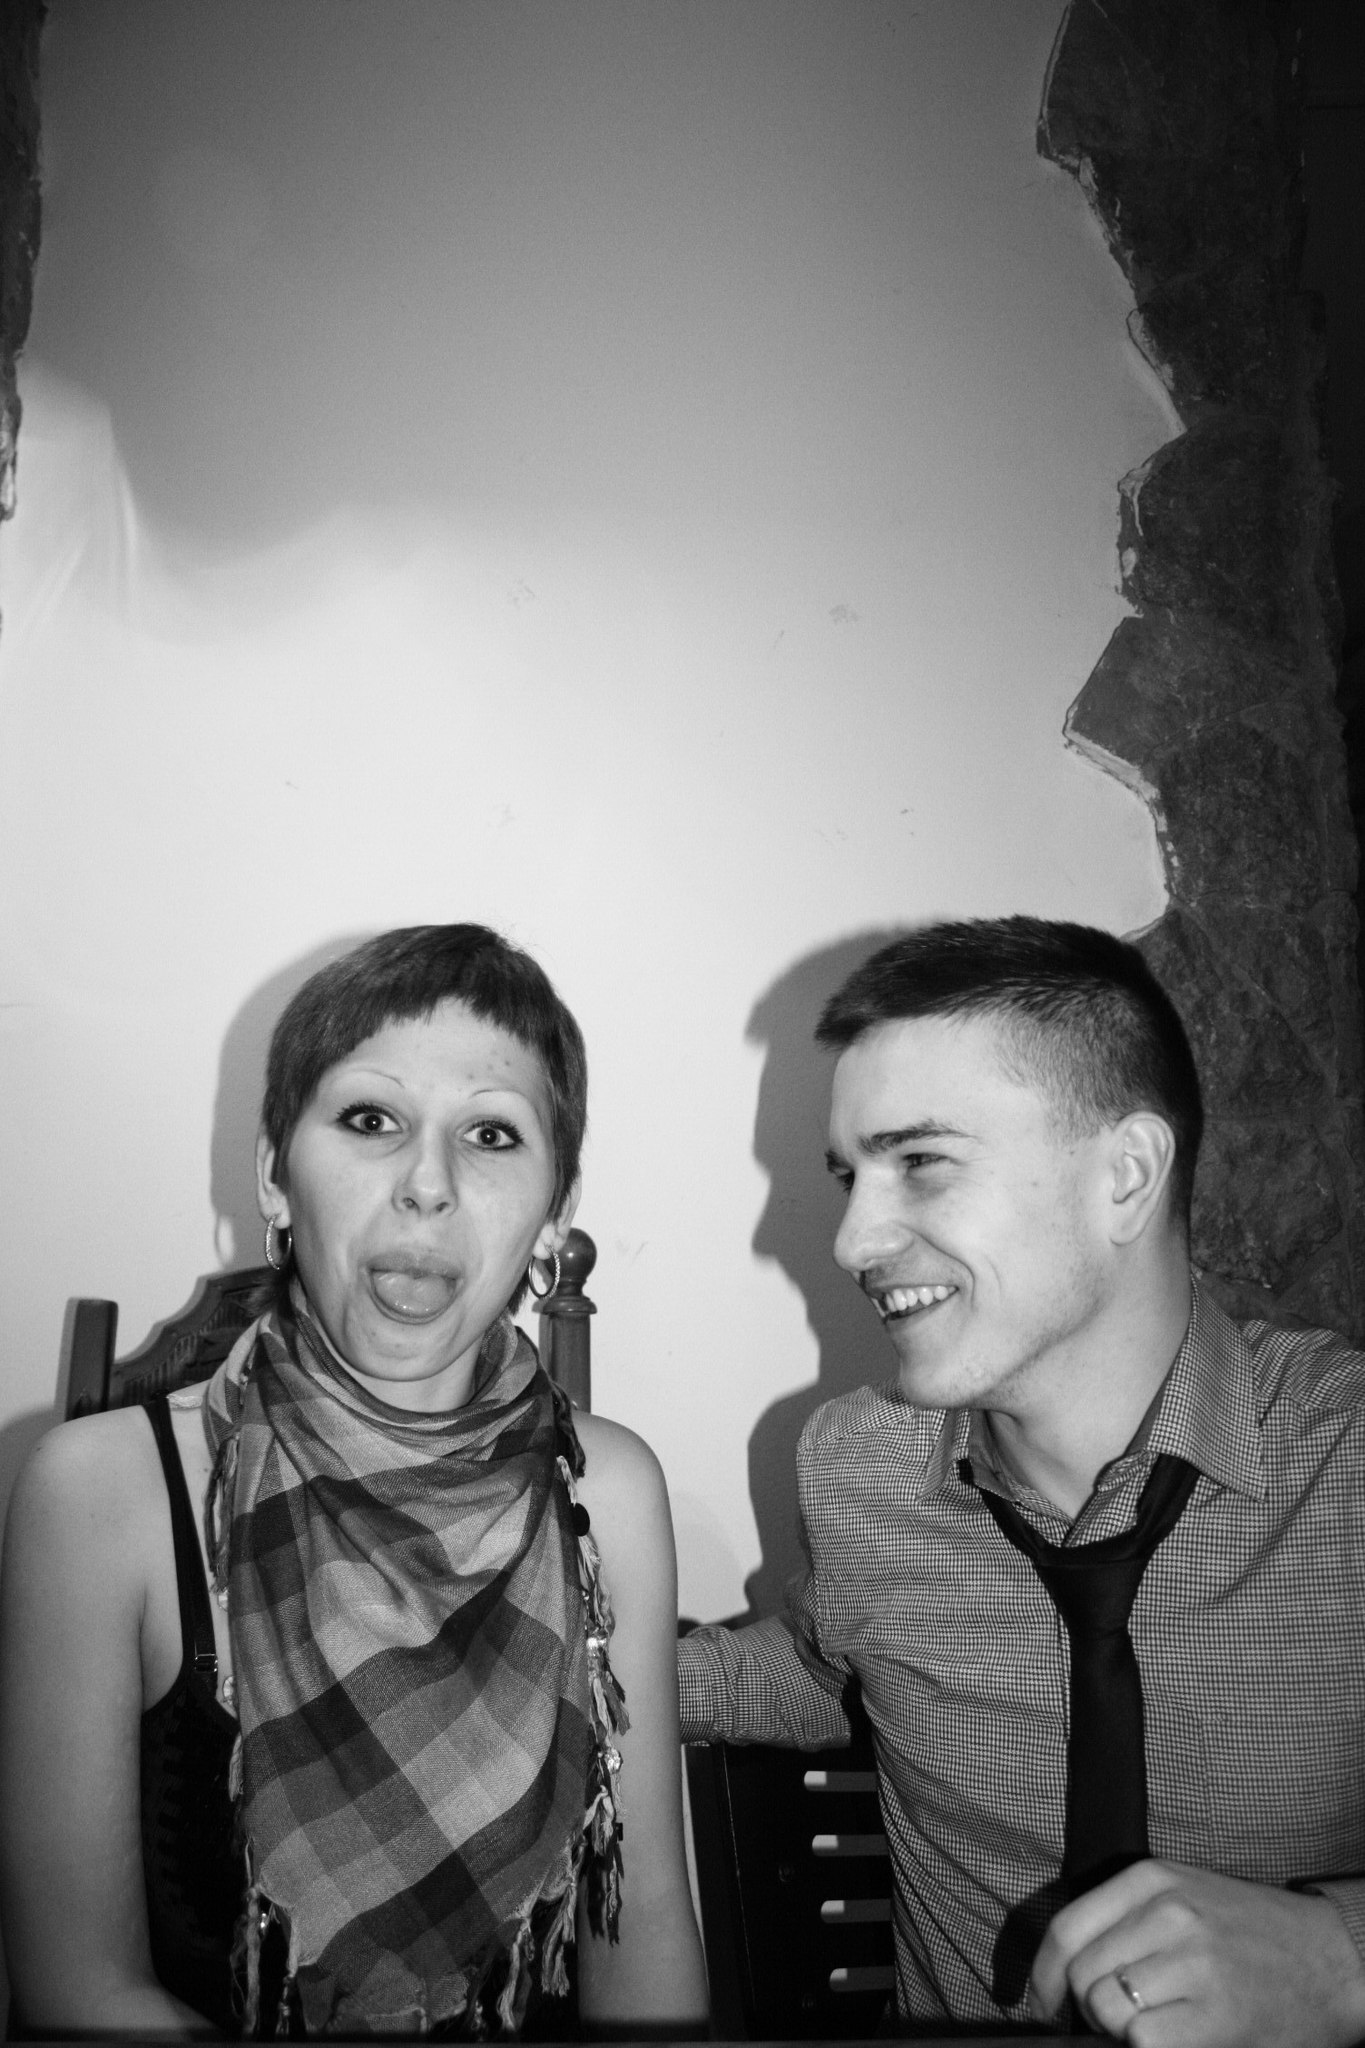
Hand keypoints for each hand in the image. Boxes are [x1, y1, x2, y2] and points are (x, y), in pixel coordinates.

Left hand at [1027, 1860, 1364, 2046]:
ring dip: (1118, 2029)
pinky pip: (1143, 2039)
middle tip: (1120, 2017)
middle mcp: (1170, 1911)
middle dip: (1089, 2006)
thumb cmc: (1247, 1933)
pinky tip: (1175, 2037)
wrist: (1329, 1959)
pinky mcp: (1216, 2012)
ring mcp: (1194, 1961)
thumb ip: (1126, 1917)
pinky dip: (1147, 2046)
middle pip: (1082, 1973)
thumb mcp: (1183, 1896)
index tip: (1045, 2001)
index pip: (1066, 1927)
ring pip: (1106, 2007)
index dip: (1044, 1974)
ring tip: (1153, 2023)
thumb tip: (1061, 1969)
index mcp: (1153, 1877)